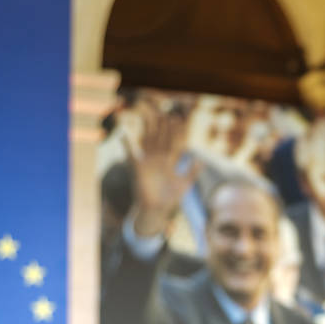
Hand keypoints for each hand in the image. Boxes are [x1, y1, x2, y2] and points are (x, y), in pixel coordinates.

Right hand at [124, 95, 201, 236]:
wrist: (157, 210)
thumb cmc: (170, 198)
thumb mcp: (185, 184)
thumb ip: (193, 172)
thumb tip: (201, 160)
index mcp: (169, 161)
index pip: (173, 143)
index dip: (176, 132)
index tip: (179, 119)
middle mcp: (158, 159)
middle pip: (161, 138)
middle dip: (164, 127)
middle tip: (167, 113)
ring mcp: (148, 162)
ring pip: (148, 142)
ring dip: (149, 130)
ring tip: (149, 116)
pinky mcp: (138, 168)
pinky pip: (131, 155)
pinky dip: (126, 145)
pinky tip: (123, 134)